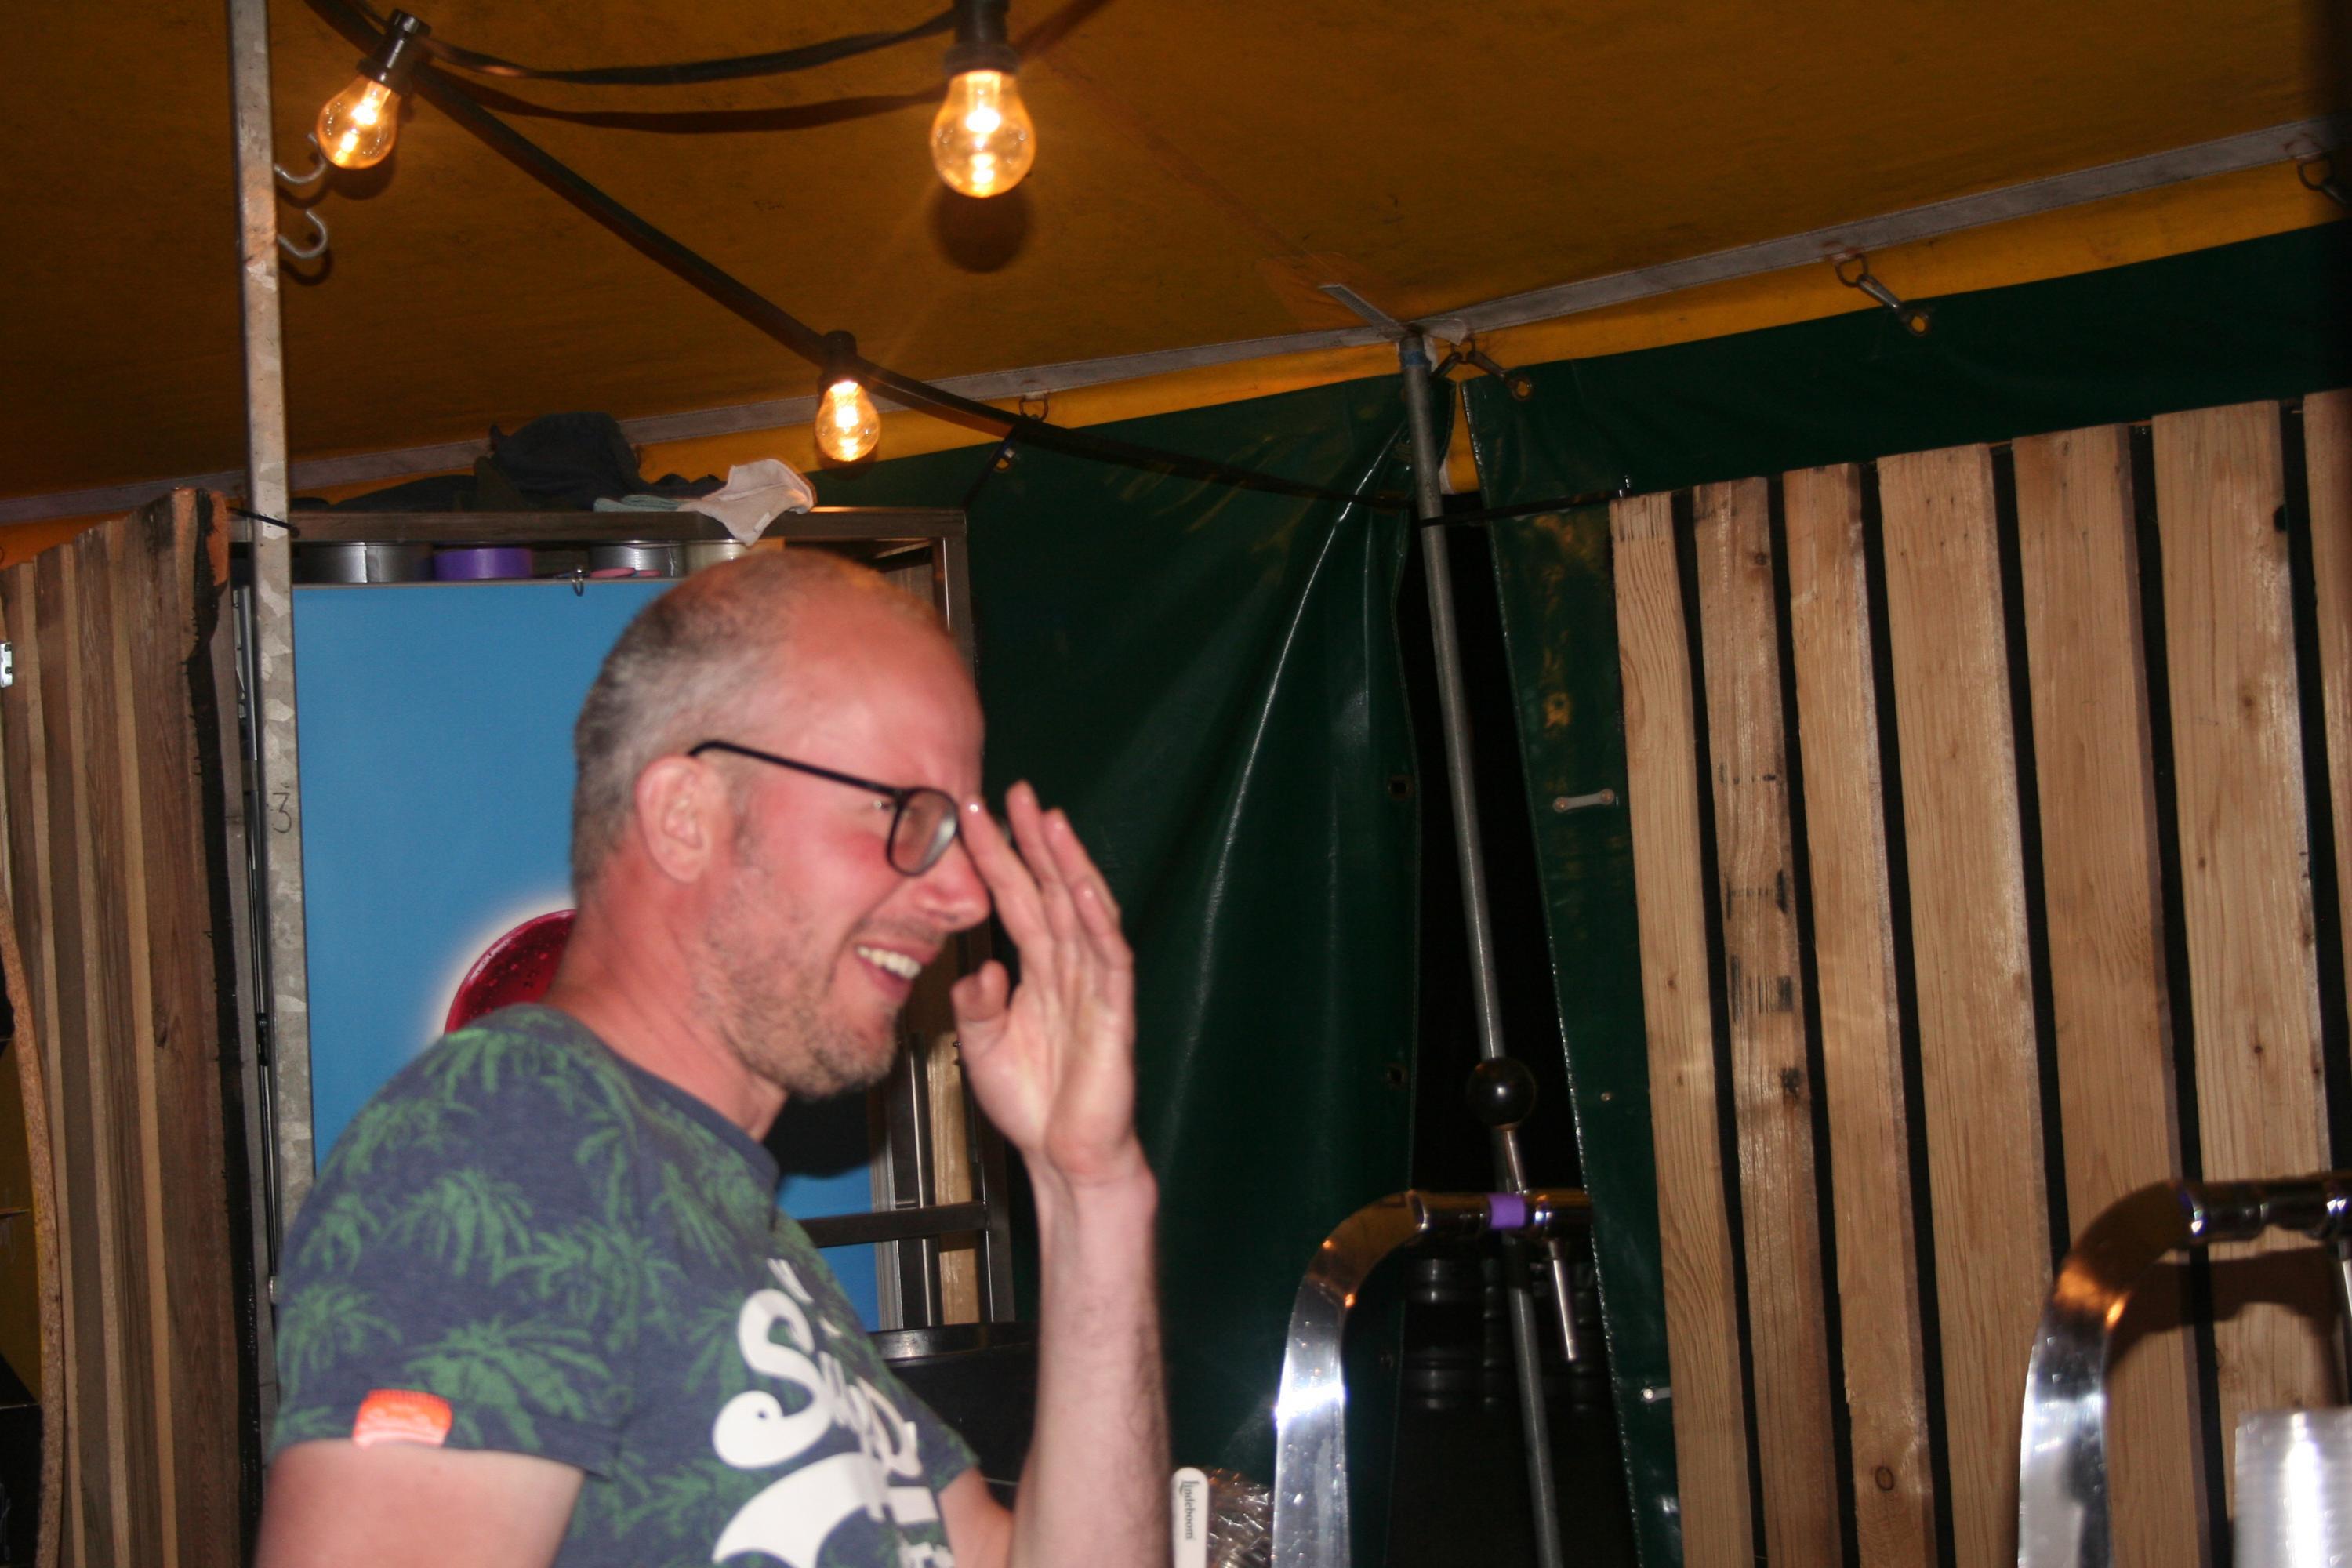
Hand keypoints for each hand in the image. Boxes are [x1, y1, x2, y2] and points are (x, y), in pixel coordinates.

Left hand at [950, 782, 1146, 1188]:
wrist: (1067, 1158)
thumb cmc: (1032, 1103)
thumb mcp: (982, 1046)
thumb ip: (977, 1004)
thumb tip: (980, 971)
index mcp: (1037, 970)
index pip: (1015, 900)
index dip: (996, 857)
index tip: (971, 813)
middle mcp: (1068, 967)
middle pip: (1050, 890)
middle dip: (1030, 841)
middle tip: (1010, 790)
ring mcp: (1095, 985)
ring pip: (1083, 911)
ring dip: (1067, 864)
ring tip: (1048, 821)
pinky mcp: (1115, 1012)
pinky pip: (1110, 959)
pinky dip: (1100, 921)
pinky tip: (1087, 888)